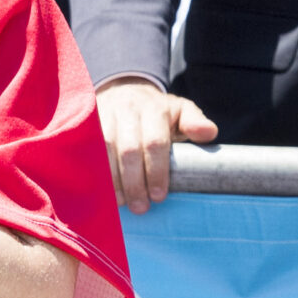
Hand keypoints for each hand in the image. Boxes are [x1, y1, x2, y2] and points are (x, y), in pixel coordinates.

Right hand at [96, 77, 215, 214]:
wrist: (123, 90)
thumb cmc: (157, 111)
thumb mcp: (180, 110)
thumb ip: (194, 122)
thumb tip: (209, 133)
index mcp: (154, 108)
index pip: (155, 142)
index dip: (156, 171)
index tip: (159, 196)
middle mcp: (128, 109)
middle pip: (129, 150)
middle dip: (134, 182)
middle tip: (141, 207)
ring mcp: (105, 115)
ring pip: (105, 151)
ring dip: (112, 180)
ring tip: (121, 203)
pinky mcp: (87, 123)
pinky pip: (87, 150)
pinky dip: (93, 172)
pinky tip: (101, 190)